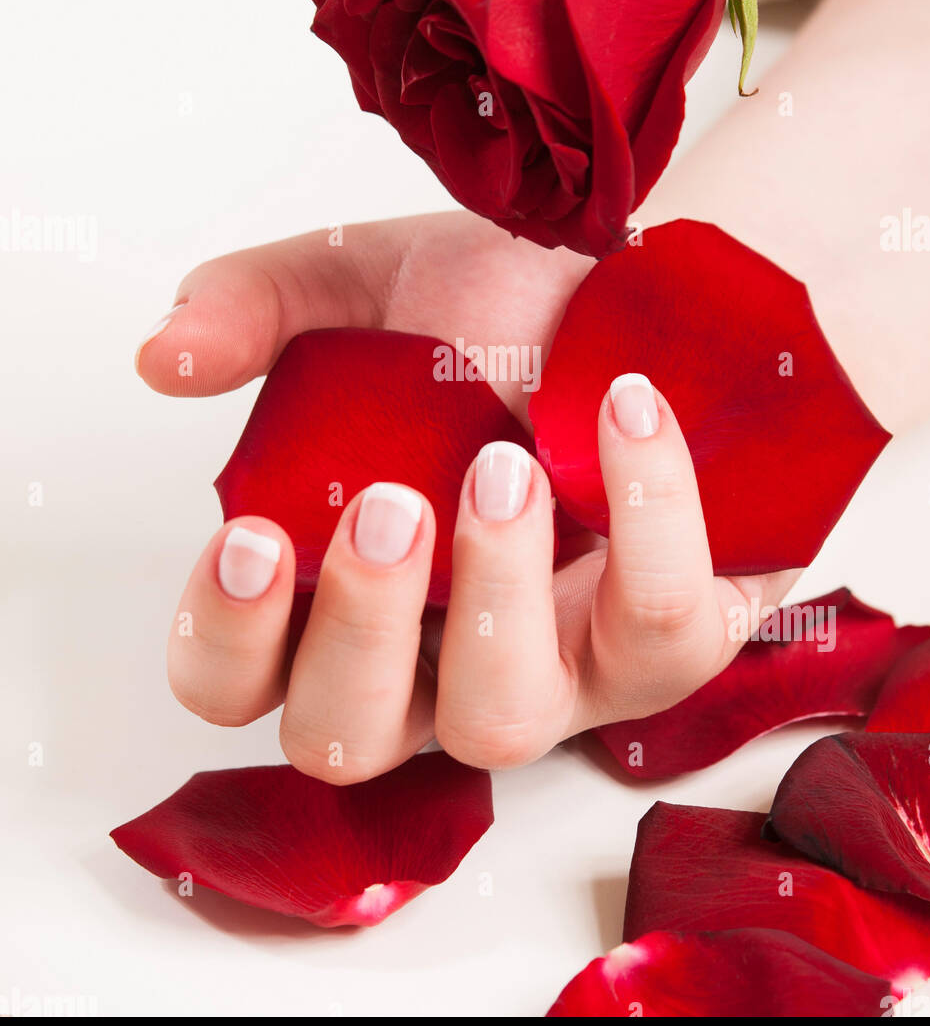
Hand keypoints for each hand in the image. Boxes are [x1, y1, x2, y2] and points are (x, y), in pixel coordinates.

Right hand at [141, 214, 796, 779]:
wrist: (644, 290)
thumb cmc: (493, 313)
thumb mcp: (363, 289)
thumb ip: (255, 310)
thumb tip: (162, 355)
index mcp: (338, 595)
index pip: (234, 683)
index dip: (224, 639)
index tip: (252, 538)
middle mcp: (435, 662)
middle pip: (345, 736)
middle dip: (356, 631)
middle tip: (387, 507)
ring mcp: (555, 673)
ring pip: (501, 724)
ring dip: (493, 596)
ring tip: (505, 465)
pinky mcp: (671, 647)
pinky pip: (665, 631)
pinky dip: (647, 517)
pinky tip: (623, 406)